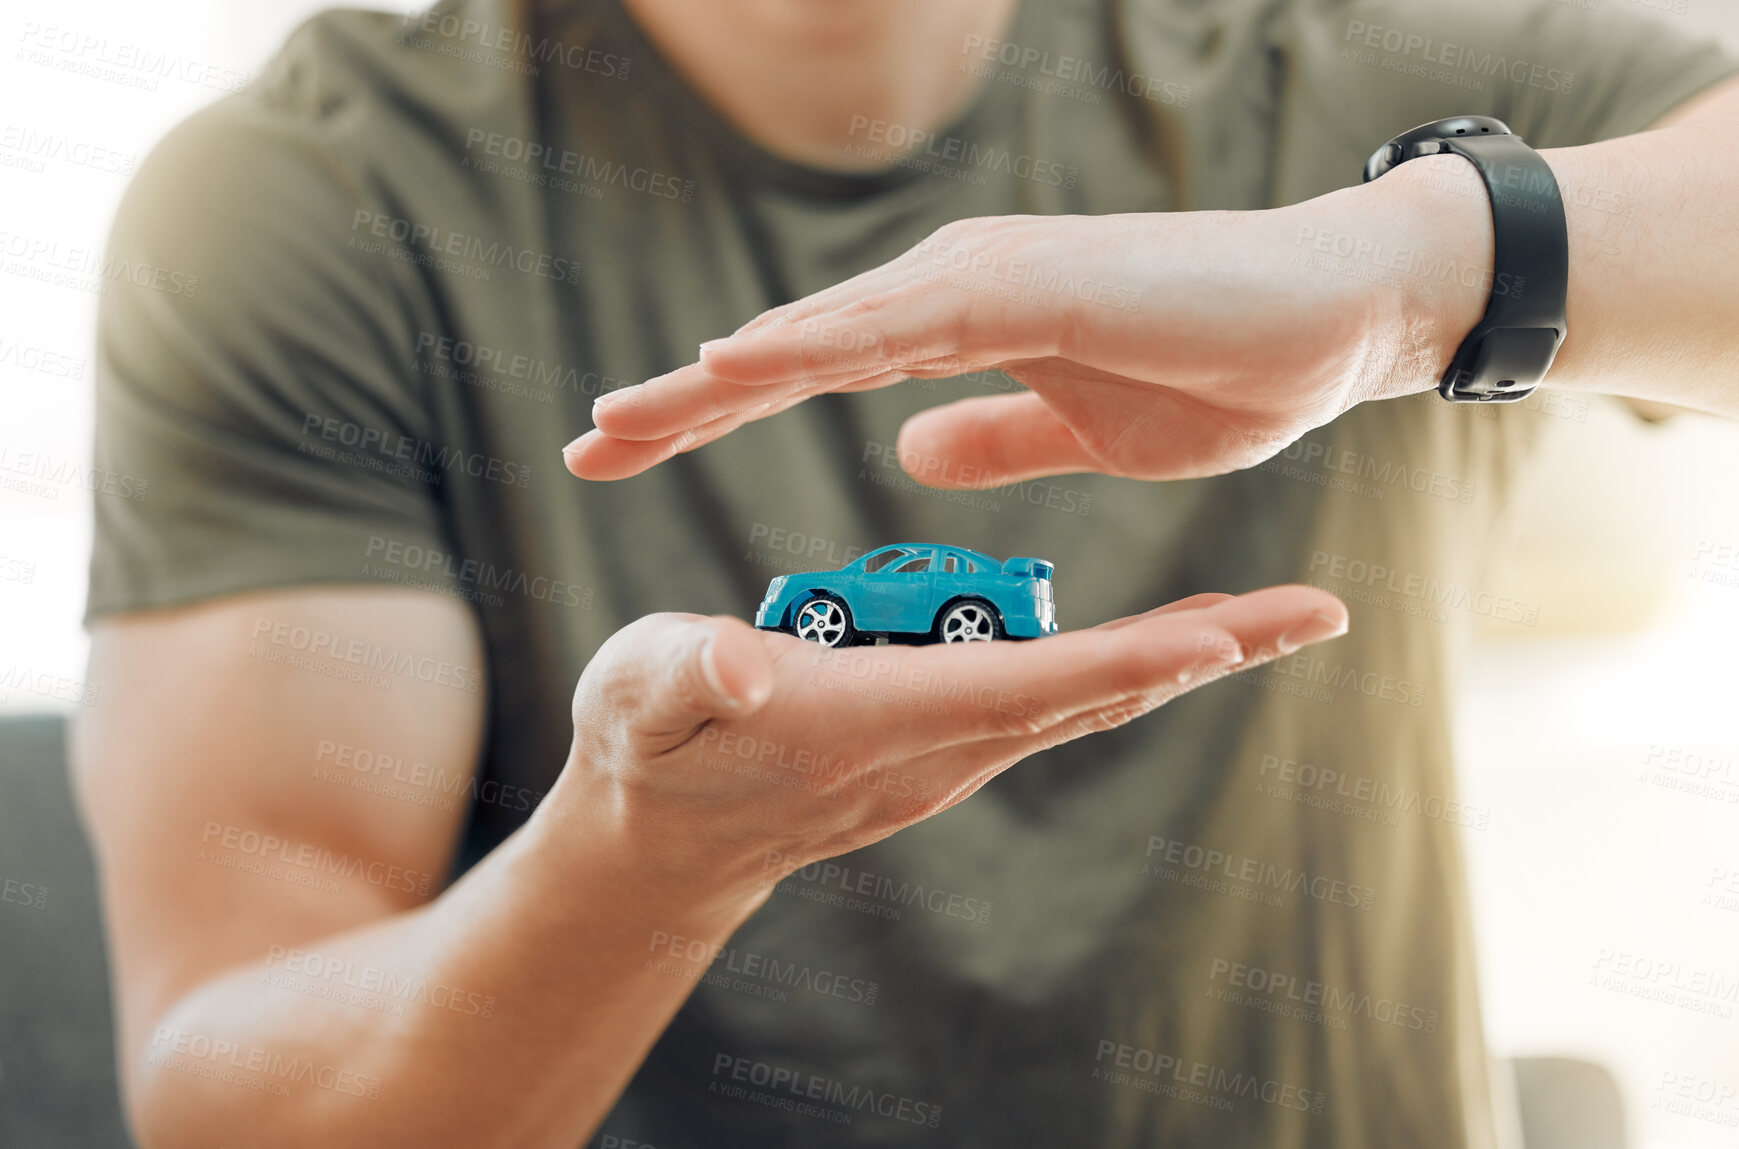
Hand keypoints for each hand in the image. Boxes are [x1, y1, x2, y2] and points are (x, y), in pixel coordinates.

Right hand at [548, 588, 1347, 895]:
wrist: (660, 840)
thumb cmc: (648, 748)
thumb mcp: (640, 694)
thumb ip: (688, 673)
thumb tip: (742, 661)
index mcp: (869, 720)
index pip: (1020, 685)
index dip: (1126, 654)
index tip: (1227, 631)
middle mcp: (932, 747)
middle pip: (1091, 695)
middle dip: (1205, 653)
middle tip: (1317, 614)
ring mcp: (942, 751)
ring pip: (1083, 699)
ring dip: (1182, 655)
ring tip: (1275, 615)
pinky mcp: (937, 740)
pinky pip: (1050, 701)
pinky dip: (1122, 665)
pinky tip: (1170, 640)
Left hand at [564, 164, 1483, 486]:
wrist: (1335, 318)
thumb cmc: (1219, 370)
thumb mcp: (1079, 432)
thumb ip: (992, 436)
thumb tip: (907, 454)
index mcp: (953, 329)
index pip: (808, 375)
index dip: (713, 411)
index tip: (629, 447)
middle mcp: (949, 291)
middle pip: (789, 352)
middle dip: (683, 401)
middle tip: (588, 442)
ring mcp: (984, 280)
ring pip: (823, 334)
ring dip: (720, 376)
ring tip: (626, 415)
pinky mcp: (1028, 288)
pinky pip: (902, 324)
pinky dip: (815, 343)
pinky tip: (740, 364)